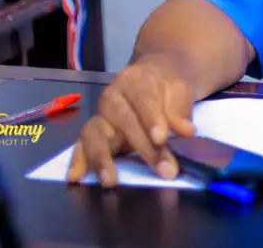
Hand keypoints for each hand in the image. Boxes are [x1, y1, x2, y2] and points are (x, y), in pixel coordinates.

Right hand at [66, 61, 195, 186]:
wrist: (150, 81)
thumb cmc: (164, 89)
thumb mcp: (178, 92)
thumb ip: (180, 112)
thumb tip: (186, 131)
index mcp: (135, 81)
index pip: (143, 99)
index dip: (152, 119)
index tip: (162, 139)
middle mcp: (112, 97)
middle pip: (124, 121)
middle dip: (143, 147)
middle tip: (164, 169)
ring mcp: (100, 116)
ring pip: (96, 134)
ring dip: (101, 158)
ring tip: (110, 180)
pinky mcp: (92, 132)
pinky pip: (81, 145)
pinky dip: (78, 161)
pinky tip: (76, 177)